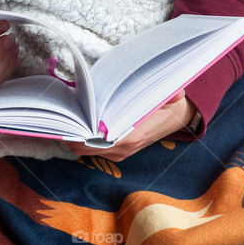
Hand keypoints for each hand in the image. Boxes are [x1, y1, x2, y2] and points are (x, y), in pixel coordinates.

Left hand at [66, 90, 195, 161]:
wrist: (179, 118)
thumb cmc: (171, 105)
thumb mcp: (172, 97)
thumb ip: (170, 94)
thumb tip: (175, 92)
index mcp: (133, 136)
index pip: (96, 140)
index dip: (80, 130)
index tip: (70, 115)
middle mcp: (123, 148)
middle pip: (85, 147)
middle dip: (72, 131)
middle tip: (64, 111)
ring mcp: (119, 153)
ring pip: (85, 150)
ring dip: (75, 135)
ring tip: (69, 115)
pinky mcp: (117, 152)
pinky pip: (93, 149)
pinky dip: (83, 138)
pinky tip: (79, 122)